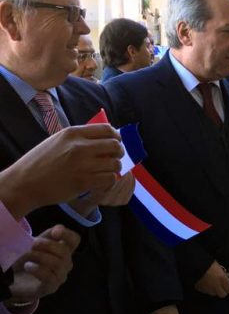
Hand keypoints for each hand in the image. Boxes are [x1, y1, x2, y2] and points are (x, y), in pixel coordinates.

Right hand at [0, 124, 122, 218]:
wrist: (24, 183)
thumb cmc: (40, 162)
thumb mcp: (58, 140)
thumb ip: (79, 138)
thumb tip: (104, 137)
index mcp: (73, 133)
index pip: (107, 129)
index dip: (116, 137)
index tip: (116, 142)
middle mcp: (79, 146)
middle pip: (115, 145)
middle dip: (119, 153)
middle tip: (114, 159)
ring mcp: (82, 164)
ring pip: (115, 164)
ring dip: (115, 169)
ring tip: (107, 171)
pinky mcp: (84, 181)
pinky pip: (110, 179)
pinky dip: (110, 181)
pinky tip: (102, 181)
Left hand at [8, 225, 80, 301]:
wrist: (15, 279)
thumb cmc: (27, 259)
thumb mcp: (36, 243)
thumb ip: (47, 235)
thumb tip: (58, 229)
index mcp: (64, 249)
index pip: (75, 240)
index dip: (68, 235)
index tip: (55, 232)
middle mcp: (66, 263)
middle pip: (65, 252)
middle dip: (48, 246)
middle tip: (33, 244)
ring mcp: (60, 276)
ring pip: (58, 264)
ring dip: (41, 257)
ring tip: (27, 257)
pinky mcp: (51, 287)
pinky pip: (50, 278)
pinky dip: (38, 270)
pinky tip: (28, 267)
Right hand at [194, 261, 228, 297]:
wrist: (195, 266)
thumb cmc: (209, 264)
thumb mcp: (219, 267)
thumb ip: (223, 274)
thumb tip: (227, 276)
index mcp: (222, 279)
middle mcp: (216, 286)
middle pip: (222, 294)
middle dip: (223, 291)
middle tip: (222, 287)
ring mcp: (208, 289)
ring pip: (214, 293)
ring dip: (215, 290)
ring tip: (213, 284)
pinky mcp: (201, 290)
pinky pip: (206, 291)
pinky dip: (208, 289)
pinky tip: (206, 284)